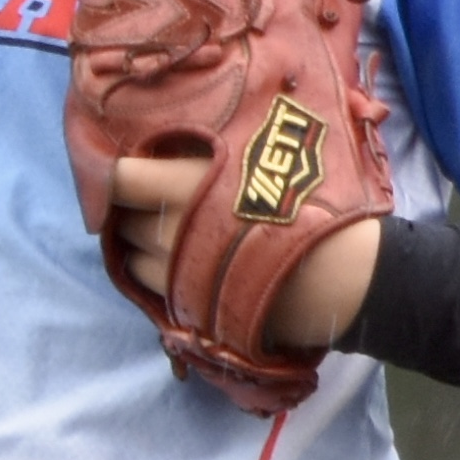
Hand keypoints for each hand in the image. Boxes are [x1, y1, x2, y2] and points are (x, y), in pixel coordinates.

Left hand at [106, 155, 381, 350]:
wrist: (343, 272)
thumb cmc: (307, 202)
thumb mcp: (257, 156)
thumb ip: (203, 151)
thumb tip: (161, 150)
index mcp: (183, 186)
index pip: (116, 177)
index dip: (117, 172)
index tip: (131, 168)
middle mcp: (170, 231)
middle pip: (124, 218)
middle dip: (136, 209)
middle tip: (163, 198)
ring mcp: (176, 276)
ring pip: (133, 257)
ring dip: (144, 245)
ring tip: (176, 233)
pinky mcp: (188, 309)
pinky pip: (154, 290)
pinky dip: (161, 276)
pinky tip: (187, 265)